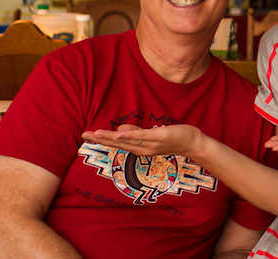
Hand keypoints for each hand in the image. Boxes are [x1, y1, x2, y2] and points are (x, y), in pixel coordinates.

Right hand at [81, 124, 203, 157]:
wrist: (193, 144)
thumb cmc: (172, 139)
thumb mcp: (151, 136)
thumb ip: (135, 132)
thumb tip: (119, 129)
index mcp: (139, 147)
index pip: (117, 143)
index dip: (102, 140)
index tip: (86, 136)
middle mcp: (142, 148)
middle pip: (118, 144)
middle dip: (100, 140)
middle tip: (84, 136)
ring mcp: (150, 143)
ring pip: (127, 140)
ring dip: (110, 138)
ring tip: (96, 134)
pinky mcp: (159, 137)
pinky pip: (142, 137)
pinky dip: (129, 135)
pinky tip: (118, 134)